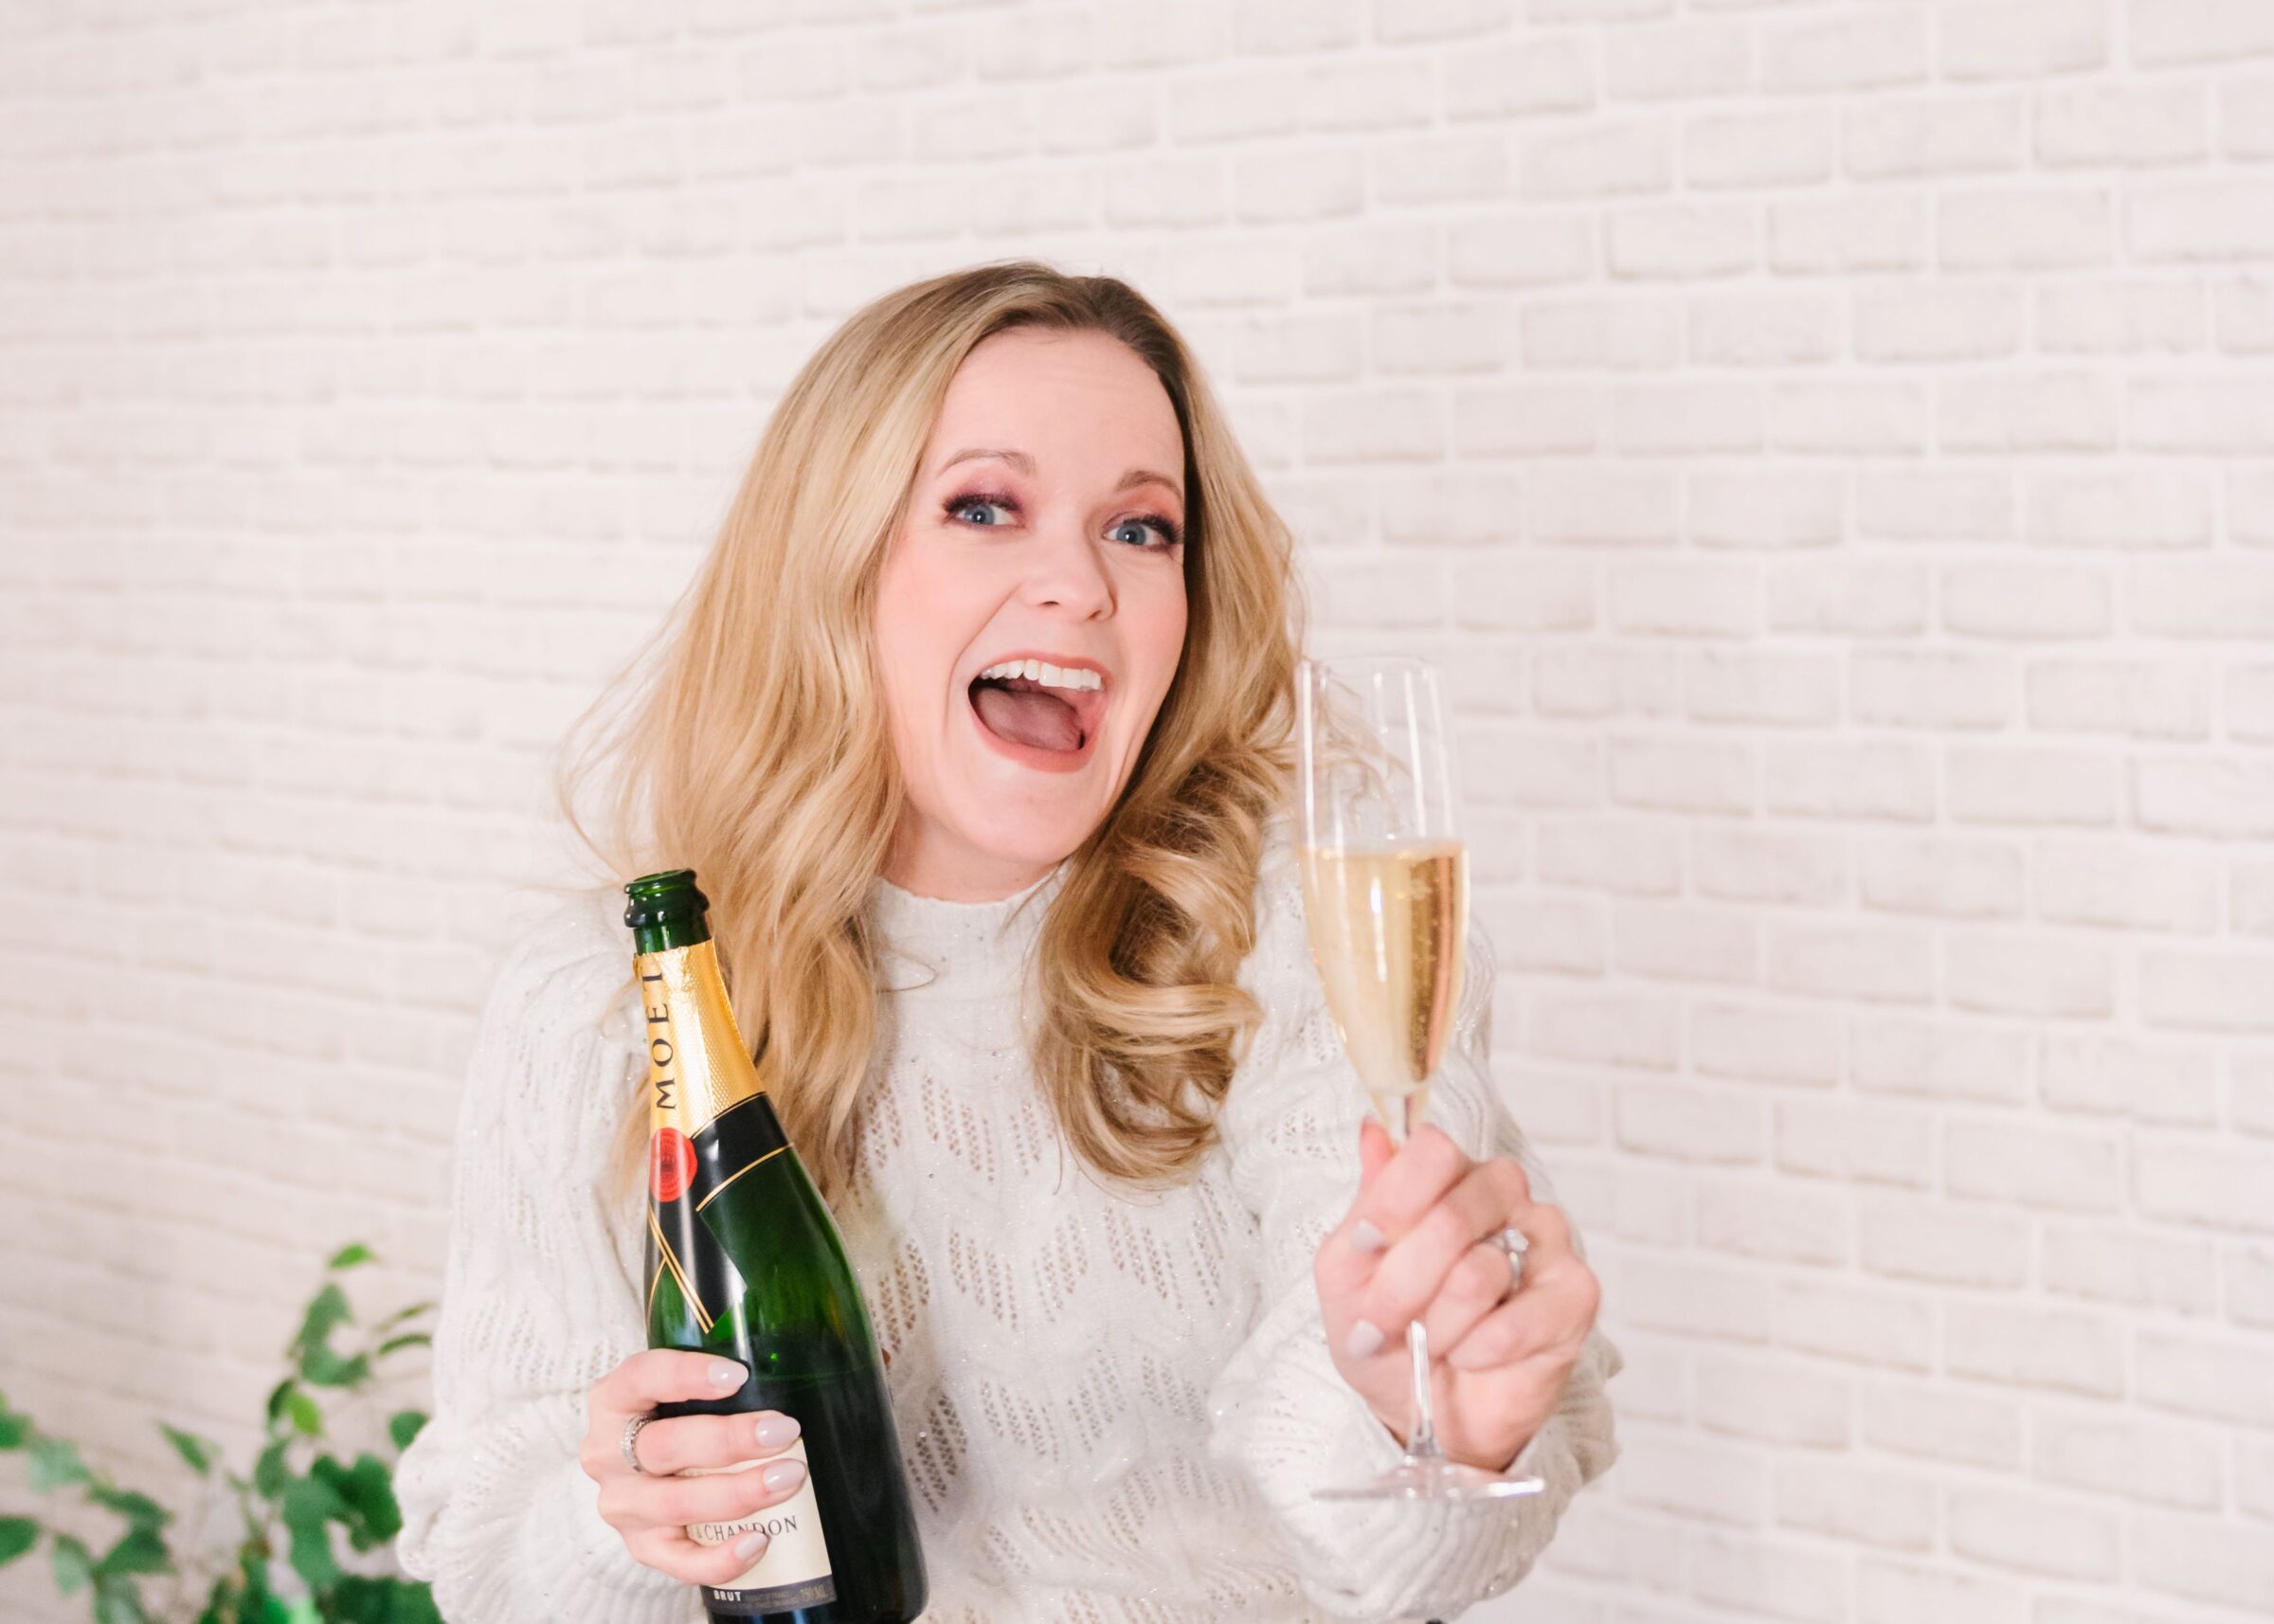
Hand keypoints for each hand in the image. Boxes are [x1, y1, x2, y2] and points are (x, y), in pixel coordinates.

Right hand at [578, 1349, 809, 1584]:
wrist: (643, 1475)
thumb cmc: (676, 1420)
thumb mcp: (682, 1392)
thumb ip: (721, 1384)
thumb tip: (796, 1378)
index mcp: (613, 1401)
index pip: (640, 1378)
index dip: (687, 1375)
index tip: (739, 1375)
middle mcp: (607, 1454)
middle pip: (663, 1446)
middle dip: (729, 1440)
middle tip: (784, 1432)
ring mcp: (623, 1505)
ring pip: (675, 1504)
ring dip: (738, 1492)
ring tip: (788, 1478)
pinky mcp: (642, 1547)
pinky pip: (681, 1562)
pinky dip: (722, 1557)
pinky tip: (760, 1540)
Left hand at [1313, 1120, 1600, 1473]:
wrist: (1424, 1411)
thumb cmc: (1388, 1332)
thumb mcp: (1347, 1274)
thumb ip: (1364, 1208)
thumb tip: (1372, 1131)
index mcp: (1446, 1174)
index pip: (1431, 1150)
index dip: (1391, 1205)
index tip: (1363, 1248)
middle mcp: (1501, 1193)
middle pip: (1449, 1216)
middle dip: (1400, 1286)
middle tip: (1378, 1324)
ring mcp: (1545, 1238)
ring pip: (1477, 1274)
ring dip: (1436, 1327)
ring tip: (1433, 1341)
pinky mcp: (1576, 1293)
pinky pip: (1511, 1325)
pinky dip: (1474, 1352)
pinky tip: (1471, 1356)